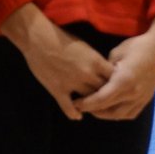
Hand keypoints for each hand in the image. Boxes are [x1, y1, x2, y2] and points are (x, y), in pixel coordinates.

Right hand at [1, 4, 112, 120]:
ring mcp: (72, 83)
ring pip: (89, 101)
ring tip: (93, 107)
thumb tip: (103, 71)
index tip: (115, 86)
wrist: (39, 39)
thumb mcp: (85, 46)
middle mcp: (87, 74)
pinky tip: (77, 116)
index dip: (116, 83)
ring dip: (91, 105)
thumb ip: (94, 60)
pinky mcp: (58, 90)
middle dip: (106, 96)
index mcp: (95, 61)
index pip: (113, 78)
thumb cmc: (62, 37)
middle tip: (107, 101)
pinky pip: (69, 108)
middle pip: (104, 91)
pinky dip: (74, 113)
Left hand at [75, 16, 154, 120]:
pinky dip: (119, 114)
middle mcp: (132, 93)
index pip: (100, 99)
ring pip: (119, 115)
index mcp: (123, 81)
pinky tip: (112, 109)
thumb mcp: (116, 53)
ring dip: (105, 114)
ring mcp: (140, 98)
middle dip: (92, 110)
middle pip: (107, 110)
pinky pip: (130, 114)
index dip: (86, 103)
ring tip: (95, 108)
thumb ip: (105, 69)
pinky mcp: (146, 99)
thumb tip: (96, 78)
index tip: (76, 103)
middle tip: (82, 106)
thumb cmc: (138, 46)